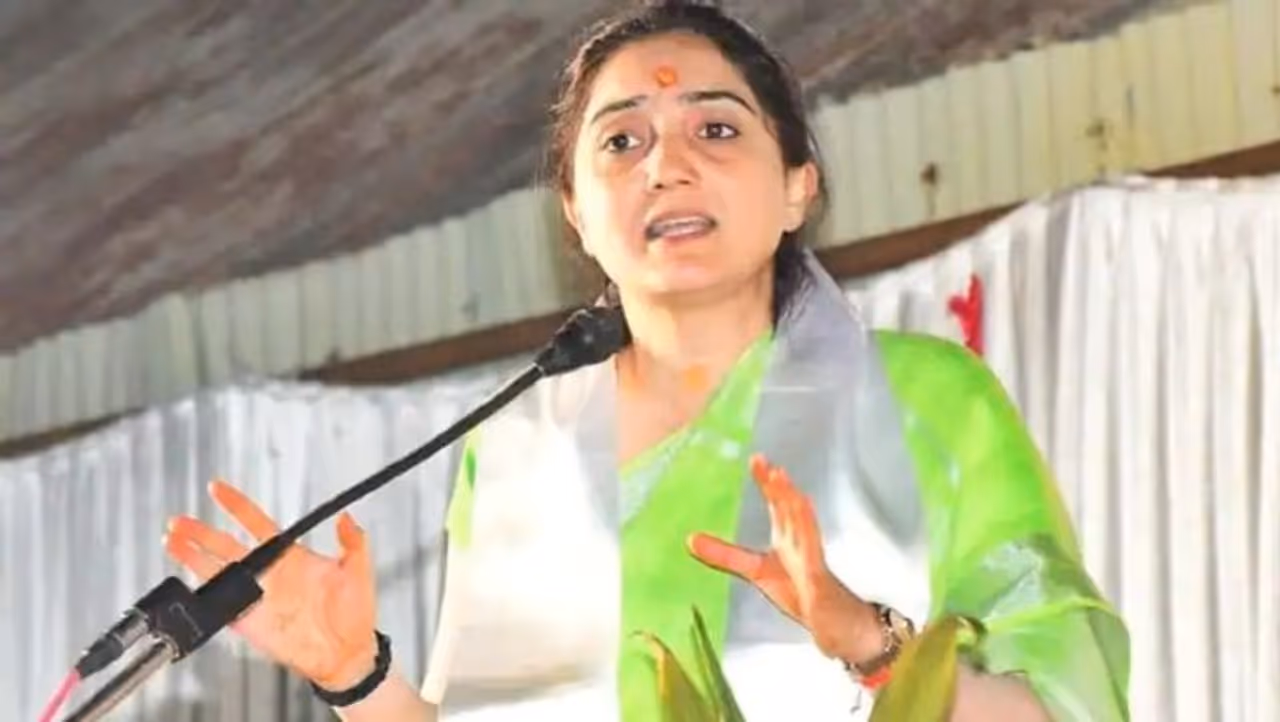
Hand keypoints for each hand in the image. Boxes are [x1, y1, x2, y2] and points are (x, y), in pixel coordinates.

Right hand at [164, 480, 378, 690]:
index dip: (236, 505)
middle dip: (200, 532)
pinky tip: (187, 586)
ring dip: (192, 557)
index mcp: (289, 555)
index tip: (217, 489)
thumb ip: (353, 541)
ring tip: (172, 542)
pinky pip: (220, 606)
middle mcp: (268, 572)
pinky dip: (203, 597)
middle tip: (179, 520)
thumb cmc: (355, 613)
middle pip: (225, 545)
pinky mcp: (248, 622)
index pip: (256, 522)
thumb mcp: (358, 570)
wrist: (347, 652)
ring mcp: (256, 596)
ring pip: (216, 572)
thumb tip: (346, 517)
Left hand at [687, 454, 882, 665]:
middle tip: (771, 469)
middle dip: (783, 490)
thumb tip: (689, 538)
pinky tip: (808, 550)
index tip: (757, 459)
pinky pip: (817, 568)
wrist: (832, 623)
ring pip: (807, 532)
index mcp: (787, 536)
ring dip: (799, 511)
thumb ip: (725, 555)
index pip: (778, 504)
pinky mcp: (820, 587)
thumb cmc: (799, 591)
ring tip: (789, 492)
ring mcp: (813, 564)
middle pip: (792, 511)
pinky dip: (812, 552)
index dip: (768, 482)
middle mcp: (801, 543)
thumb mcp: (756, 570)